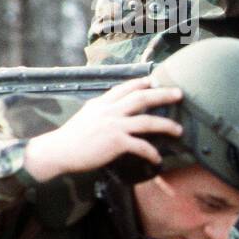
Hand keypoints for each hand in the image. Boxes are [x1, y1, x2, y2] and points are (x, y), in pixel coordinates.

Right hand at [22, 77, 182, 182]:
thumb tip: (115, 107)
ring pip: (147, 121)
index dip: (141, 82)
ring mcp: (113, 126)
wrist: (58, 151)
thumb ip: (102, 109)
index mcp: (101, 103)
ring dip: (166, 125)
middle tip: (179, 93)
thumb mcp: (86, 115)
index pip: (124, 87)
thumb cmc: (72, 137)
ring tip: (179, 130)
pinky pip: (141, 146)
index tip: (154, 80)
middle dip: (162, 94)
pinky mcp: (115, 142)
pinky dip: (151, 153)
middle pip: (141, 98)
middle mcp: (109, 111)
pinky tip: (157, 158)